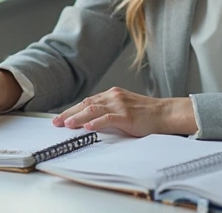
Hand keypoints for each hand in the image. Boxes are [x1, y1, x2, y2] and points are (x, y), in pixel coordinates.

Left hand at [52, 87, 196, 136]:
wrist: (164, 113)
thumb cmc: (146, 113)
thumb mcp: (124, 107)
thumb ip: (108, 110)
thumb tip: (90, 120)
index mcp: (112, 94)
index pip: (87, 101)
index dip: (72, 109)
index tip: (60, 118)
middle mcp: (113, 96)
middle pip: (86, 104)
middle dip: (69, 113)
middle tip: (56, 122)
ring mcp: (120, 105)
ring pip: (93, 110)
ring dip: (78, 117)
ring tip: (67, 125)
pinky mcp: (126, 115)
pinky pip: (107, 118)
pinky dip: (95, 123)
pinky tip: (87, 127)